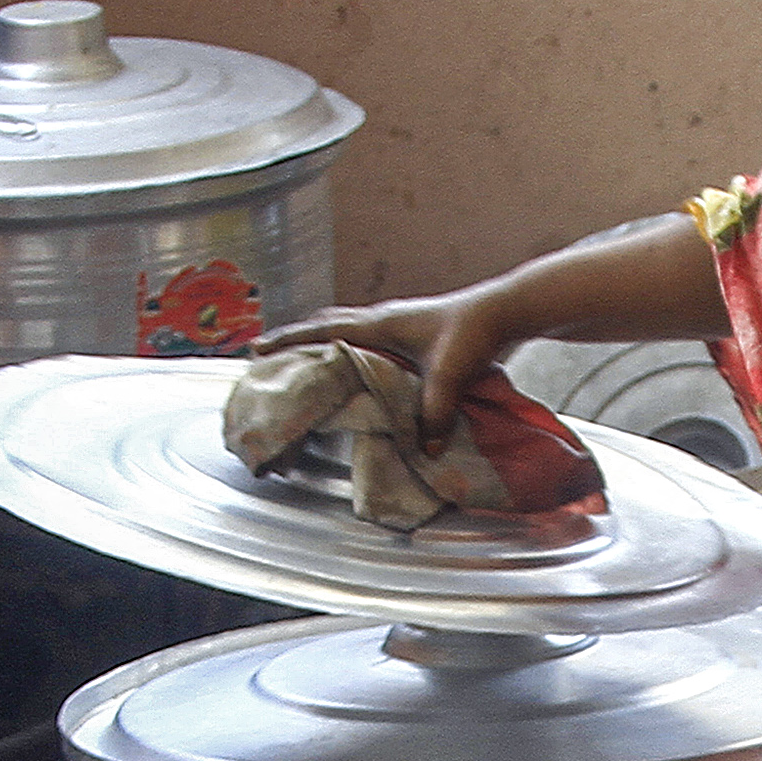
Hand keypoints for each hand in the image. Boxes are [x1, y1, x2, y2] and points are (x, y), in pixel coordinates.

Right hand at [261, 288, 520, 437]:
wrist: (503, 311)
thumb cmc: (474, 333)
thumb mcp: (450, 374)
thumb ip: (434, 411)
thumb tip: (424, 449)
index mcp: (380, 324)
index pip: (323, 330)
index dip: (290, 340)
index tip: (258, 348)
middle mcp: (383, 319)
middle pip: (326, 324)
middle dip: (296, 339)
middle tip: (268, 352)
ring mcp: (396, 322)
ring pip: (345, 327)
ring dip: (320, 340)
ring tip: (301, 358)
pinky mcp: (410, 331)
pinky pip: (365, 337)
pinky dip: (347, 346)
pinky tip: (352, 363)